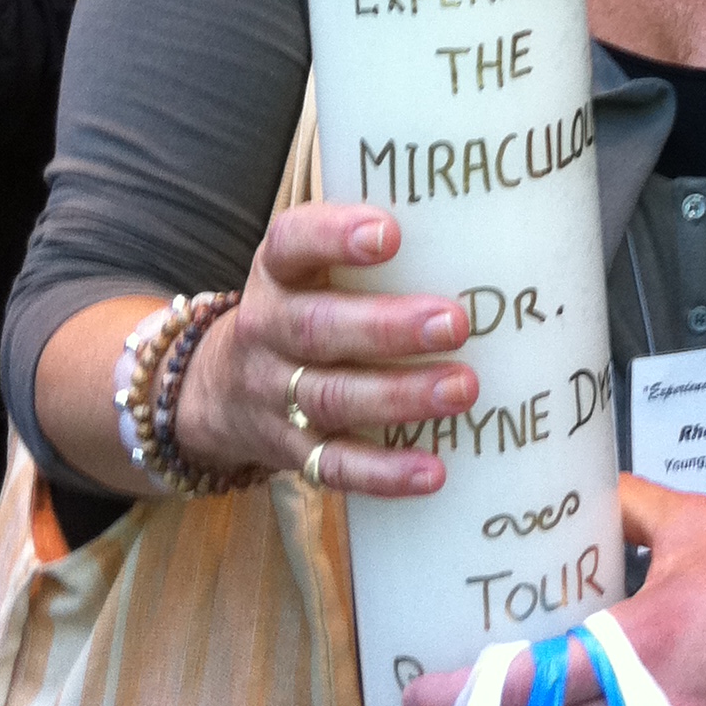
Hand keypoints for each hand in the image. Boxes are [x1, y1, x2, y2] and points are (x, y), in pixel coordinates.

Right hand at [175, 203, 476, 495]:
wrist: (219, 388)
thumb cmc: (303, 305)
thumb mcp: (312, 265)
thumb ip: (370, 250)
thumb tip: (486, 234)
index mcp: (278, 272)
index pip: (292, 243)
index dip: (335, 237)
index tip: (389, 233)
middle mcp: (268, 330)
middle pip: (318, 329)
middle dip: (387, 328)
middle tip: (455, 323)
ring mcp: (274, 395)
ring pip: (332, 397)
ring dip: (400, 396)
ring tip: (462, 388)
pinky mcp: (290, 450)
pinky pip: (334, 465)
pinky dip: (383, 472)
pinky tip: (433, 470)